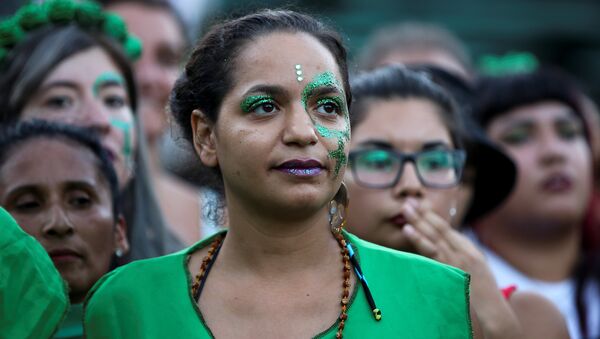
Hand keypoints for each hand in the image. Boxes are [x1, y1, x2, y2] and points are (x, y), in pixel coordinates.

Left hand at [401, 200, 521, 338]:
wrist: (494, 310)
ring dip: (418, 226)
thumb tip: (442, 245)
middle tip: (407, 203)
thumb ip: (459, 255)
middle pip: (439, 230)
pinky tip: (409, 233)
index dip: (430, 216)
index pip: (446, 229)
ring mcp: (457, 261)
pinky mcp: (452, 271)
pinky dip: (420, 242)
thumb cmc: (483, 292)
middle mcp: (463, 251)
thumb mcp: (475, 268)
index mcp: (468, 249)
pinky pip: (432, 254)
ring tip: (405, 216)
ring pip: (434, 239)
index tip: (418, 205)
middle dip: (422, 215)